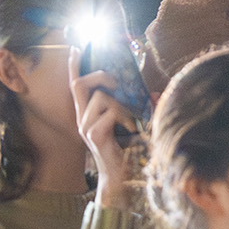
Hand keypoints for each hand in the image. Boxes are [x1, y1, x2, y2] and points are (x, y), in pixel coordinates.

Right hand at [72, 69, 144, 204]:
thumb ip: (137, 108)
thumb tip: (153, 94)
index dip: (74, 66)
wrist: (120, 179)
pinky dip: (124, 117)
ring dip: (121, 104)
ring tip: (131, 121)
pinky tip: (131, 129)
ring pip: (101, 98)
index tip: (76, 48)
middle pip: (80, 84)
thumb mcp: (131, 125)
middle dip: (98, 75)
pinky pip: (109, 113)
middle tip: (115, 81)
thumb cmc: (126, 153)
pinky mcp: (93, 134)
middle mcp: (81, 118)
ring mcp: (85, 126)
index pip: (75, 85)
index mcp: (86, 114)